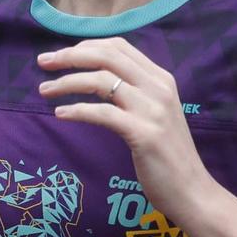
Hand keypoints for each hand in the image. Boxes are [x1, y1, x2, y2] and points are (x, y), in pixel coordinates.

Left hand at [37, 38, 211, 220]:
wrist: (192, 190)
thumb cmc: (168, 155)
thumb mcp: (155, 114)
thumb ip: (134, 94)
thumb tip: (96, 80)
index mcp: (161, 79)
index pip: (119, 47)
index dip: (86, 45)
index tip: (62, 56)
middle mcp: (158, 88)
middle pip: (106, 56)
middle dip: (70, 56)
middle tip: (44, 62)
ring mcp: (152, 110)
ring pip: (100, 81)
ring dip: (66, 82)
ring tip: (44, 90)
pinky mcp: (143, 134)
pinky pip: (102, 113)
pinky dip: (76, 110)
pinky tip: (60, 113)